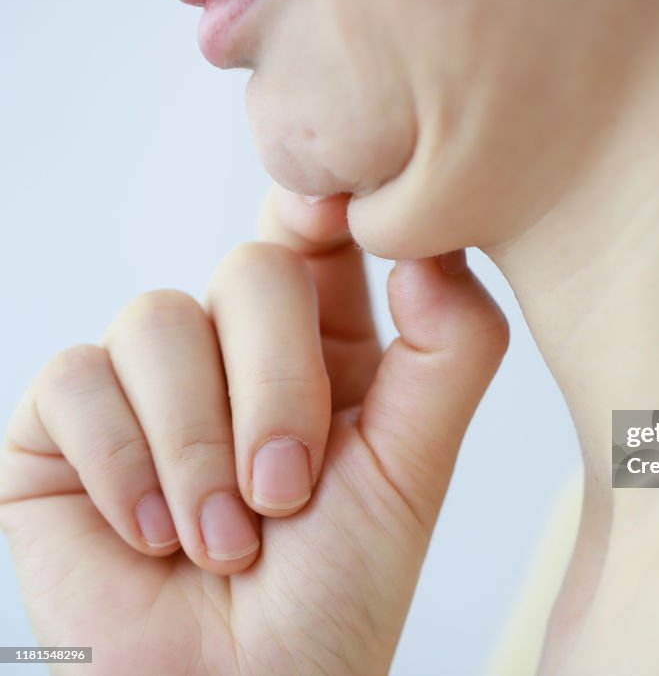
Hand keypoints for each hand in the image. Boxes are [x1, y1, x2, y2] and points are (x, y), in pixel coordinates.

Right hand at [0, 187, 508, 673]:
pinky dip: (124, 468)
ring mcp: (148, 384)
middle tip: (285, 492)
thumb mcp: (414, 469)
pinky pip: (76, 380)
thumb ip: (449, 351)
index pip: (316, 236)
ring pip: (156, 319)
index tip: (336, 208)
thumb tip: (432, 244)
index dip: (323, 207)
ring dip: (197, 446)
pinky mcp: (65, 427)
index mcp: (324, 350)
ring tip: (223, 540)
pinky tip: (153, 538)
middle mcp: (234, 354)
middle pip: (251, 269)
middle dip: (274, 384)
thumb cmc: (335, 594)